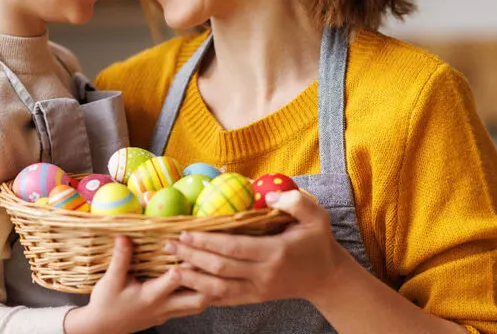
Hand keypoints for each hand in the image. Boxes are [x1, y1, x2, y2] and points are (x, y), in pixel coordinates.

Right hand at [64, 236, 211, 333]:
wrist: (102, 328)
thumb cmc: (106, 303)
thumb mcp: (110, 280)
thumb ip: (120, 259)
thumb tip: (123, 237)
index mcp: (151, 296)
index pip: (175, 280)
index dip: (185, 263)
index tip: (192, 246)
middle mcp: (164, 306)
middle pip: (198, 298)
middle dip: (210, 280)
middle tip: (217, 260)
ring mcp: (168, 313)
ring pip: (199, 305)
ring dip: (209, 289)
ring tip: (215, 269)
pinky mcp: (168, 315)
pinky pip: (191, 307)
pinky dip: (202, 295)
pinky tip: (204, 282)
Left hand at [166, 190, 350, 306]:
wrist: (327, 277)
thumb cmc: (318, 242)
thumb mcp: (316, 216)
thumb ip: (295, 202)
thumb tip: (269, 195)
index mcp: (275, 253)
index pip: (234, 248)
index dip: (207, 241)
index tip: (186, 232)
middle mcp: (264, 274)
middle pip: (220, 268)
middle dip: (192, 257)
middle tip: (169, 245)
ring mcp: (258, 290)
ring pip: (219, 289)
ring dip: (193, 279)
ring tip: (171, 267)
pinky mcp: (255, 298)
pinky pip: (225, 300)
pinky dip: (204, 294)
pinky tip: (187, 286)